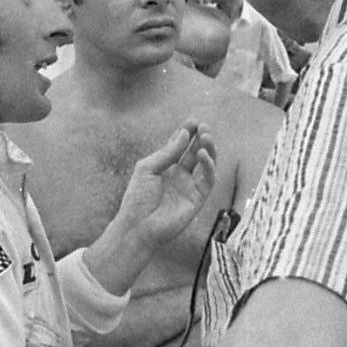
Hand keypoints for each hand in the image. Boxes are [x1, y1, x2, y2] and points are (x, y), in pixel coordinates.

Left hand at [115, 121, 216, 255]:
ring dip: (208, 149)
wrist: (138, 226)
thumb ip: (167, 152)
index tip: (191, 121)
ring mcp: (189, 187)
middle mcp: (179, 175)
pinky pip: (208, 180)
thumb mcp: (147, 168)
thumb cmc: (137, 198)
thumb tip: (184, 134)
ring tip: (206, 136)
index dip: (186, 133)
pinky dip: (209, 167)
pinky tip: (203, 155)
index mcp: (164, 167)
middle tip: (203, 126)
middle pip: (193, 152)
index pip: (179, 146)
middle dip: (200, 137)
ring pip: (205, 164)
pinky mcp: (197, 199)